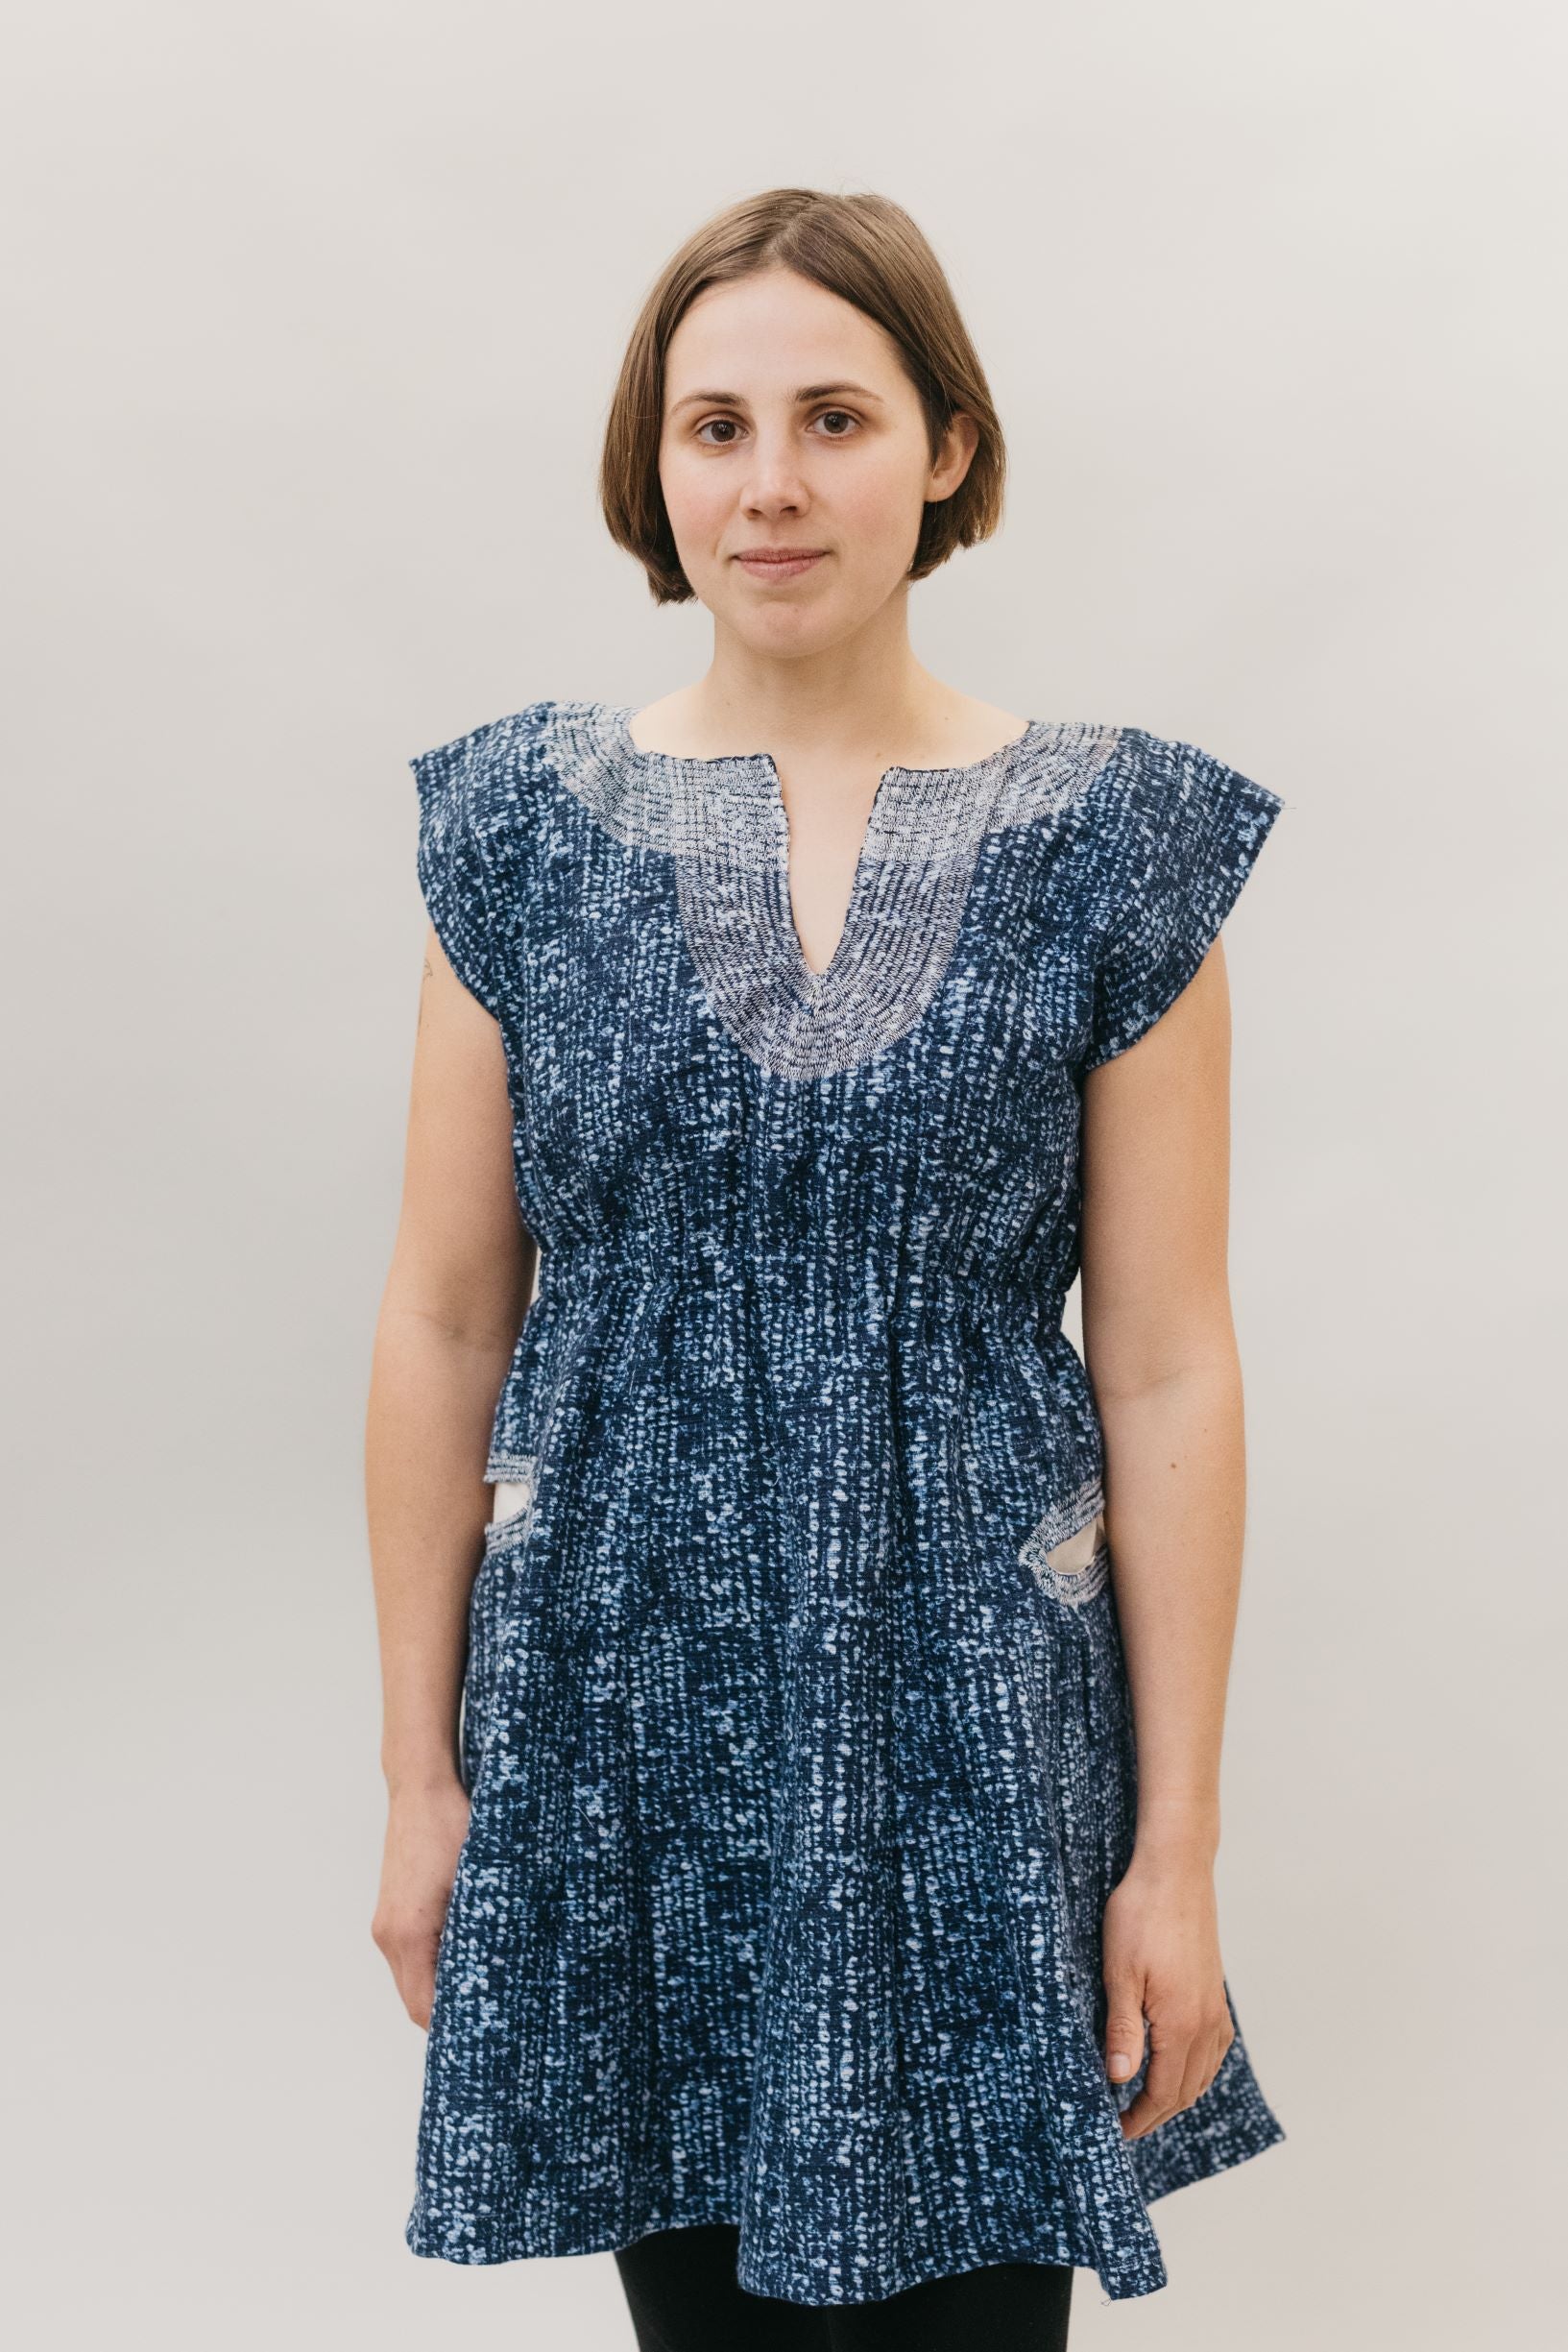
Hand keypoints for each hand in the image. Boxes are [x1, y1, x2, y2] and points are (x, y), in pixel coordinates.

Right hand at [371, 1777, 471, 2027]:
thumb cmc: (452, 1824)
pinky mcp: (391, 1911)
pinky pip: (409, 1956)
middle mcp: (389, 1935)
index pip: (423, 2008)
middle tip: (495, 2020)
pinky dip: (432, 1966)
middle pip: (415, 1999)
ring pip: (411, 1978)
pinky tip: (467, 1954)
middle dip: (449, 2014)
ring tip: (486, 1989)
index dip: (453, 2030)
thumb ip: (487, 1928)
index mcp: (409, 1934)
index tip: (488, 2037)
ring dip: (441, 1988)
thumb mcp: (481, 1877)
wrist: (421, 1785)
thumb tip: (513, 1969)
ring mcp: (386, 1923)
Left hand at [1100, 1844, 1235, 2139]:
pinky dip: (1198, 2070)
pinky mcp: (1215, 1991)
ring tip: (1147, 2104)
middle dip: (1156, 2114)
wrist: (1175, 1871)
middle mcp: (1206, 2023)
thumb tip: (1119, 2079)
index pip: (1162, 2092)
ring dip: (1178, 2095)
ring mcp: (1215, 2007)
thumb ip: (1122, 2030)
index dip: (1140, 2118)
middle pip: (1186, 2090)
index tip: (1116, 2131)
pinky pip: (1214, 2048)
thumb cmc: (1141, 1916)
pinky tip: (1180, 2066)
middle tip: (1126, 2125)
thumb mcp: (1119, 1973)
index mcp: (1181, 2025)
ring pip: (1203, 2073)